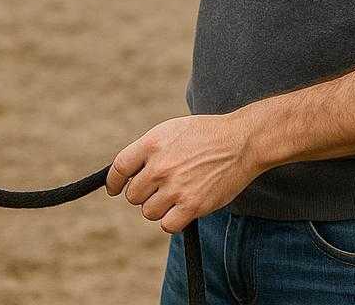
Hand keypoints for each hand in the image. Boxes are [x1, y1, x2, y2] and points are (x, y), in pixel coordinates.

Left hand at [107, 112, 270, 233]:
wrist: (241, 142)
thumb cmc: (206, 135)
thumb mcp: (170, 130)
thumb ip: (148, 150)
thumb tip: (129, 173)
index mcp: (151, 144)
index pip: (119, 168)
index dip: (113, 181)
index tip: (114, 189)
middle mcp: (160, 167)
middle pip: (133, 195)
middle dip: (144, 194)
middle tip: (161, 188)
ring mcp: (175, 187)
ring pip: (148, 211)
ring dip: (159, 208)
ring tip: (176, 196)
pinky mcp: (192, 205)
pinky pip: (167, 225)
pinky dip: (173, 221)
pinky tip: (183, 210)